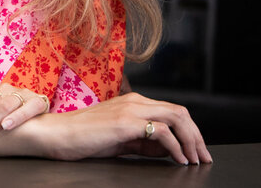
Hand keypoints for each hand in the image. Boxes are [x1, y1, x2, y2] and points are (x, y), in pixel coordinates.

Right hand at [12, 91, 212, 164]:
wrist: (56, 134)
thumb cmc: (82, 138)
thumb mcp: (118, 140)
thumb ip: (143, 142)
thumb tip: (169, 150)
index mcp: (132, 102)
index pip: (172, 111)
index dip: (191, 132)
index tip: (198, 152)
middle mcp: (135, 101)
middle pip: (181, 112)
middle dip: (197, 136)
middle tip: (204, 157)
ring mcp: (130, 110)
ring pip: (177, 117)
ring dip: (191, 141)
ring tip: (194, 160)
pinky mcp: (126, 123)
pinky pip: (162, 131)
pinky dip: (176, 147)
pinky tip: (178, 160)